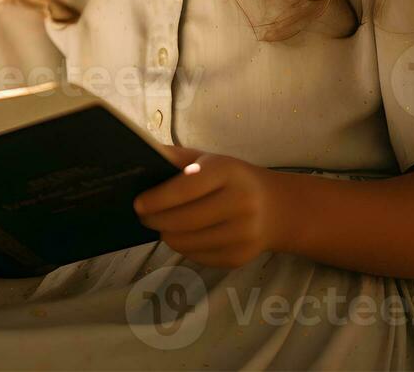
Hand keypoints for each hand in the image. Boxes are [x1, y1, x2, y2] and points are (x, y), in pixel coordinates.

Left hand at [133, 144, 282, 268]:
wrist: (275, 208)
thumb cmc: (232, 179)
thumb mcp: (209, 159)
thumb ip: (176, 158)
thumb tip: (141, 156)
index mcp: (228, 172)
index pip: (185, 188)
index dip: (157, 199)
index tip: (138, 204)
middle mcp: (240, 203)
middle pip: (183, 220)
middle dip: (155, 220)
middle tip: (144, 217)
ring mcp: (242, 233)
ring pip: (187, 243)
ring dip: (167, 235)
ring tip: (162, 226)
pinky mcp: (239, 257)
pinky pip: (197, 257)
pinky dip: (184, 248)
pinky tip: (184, 236)